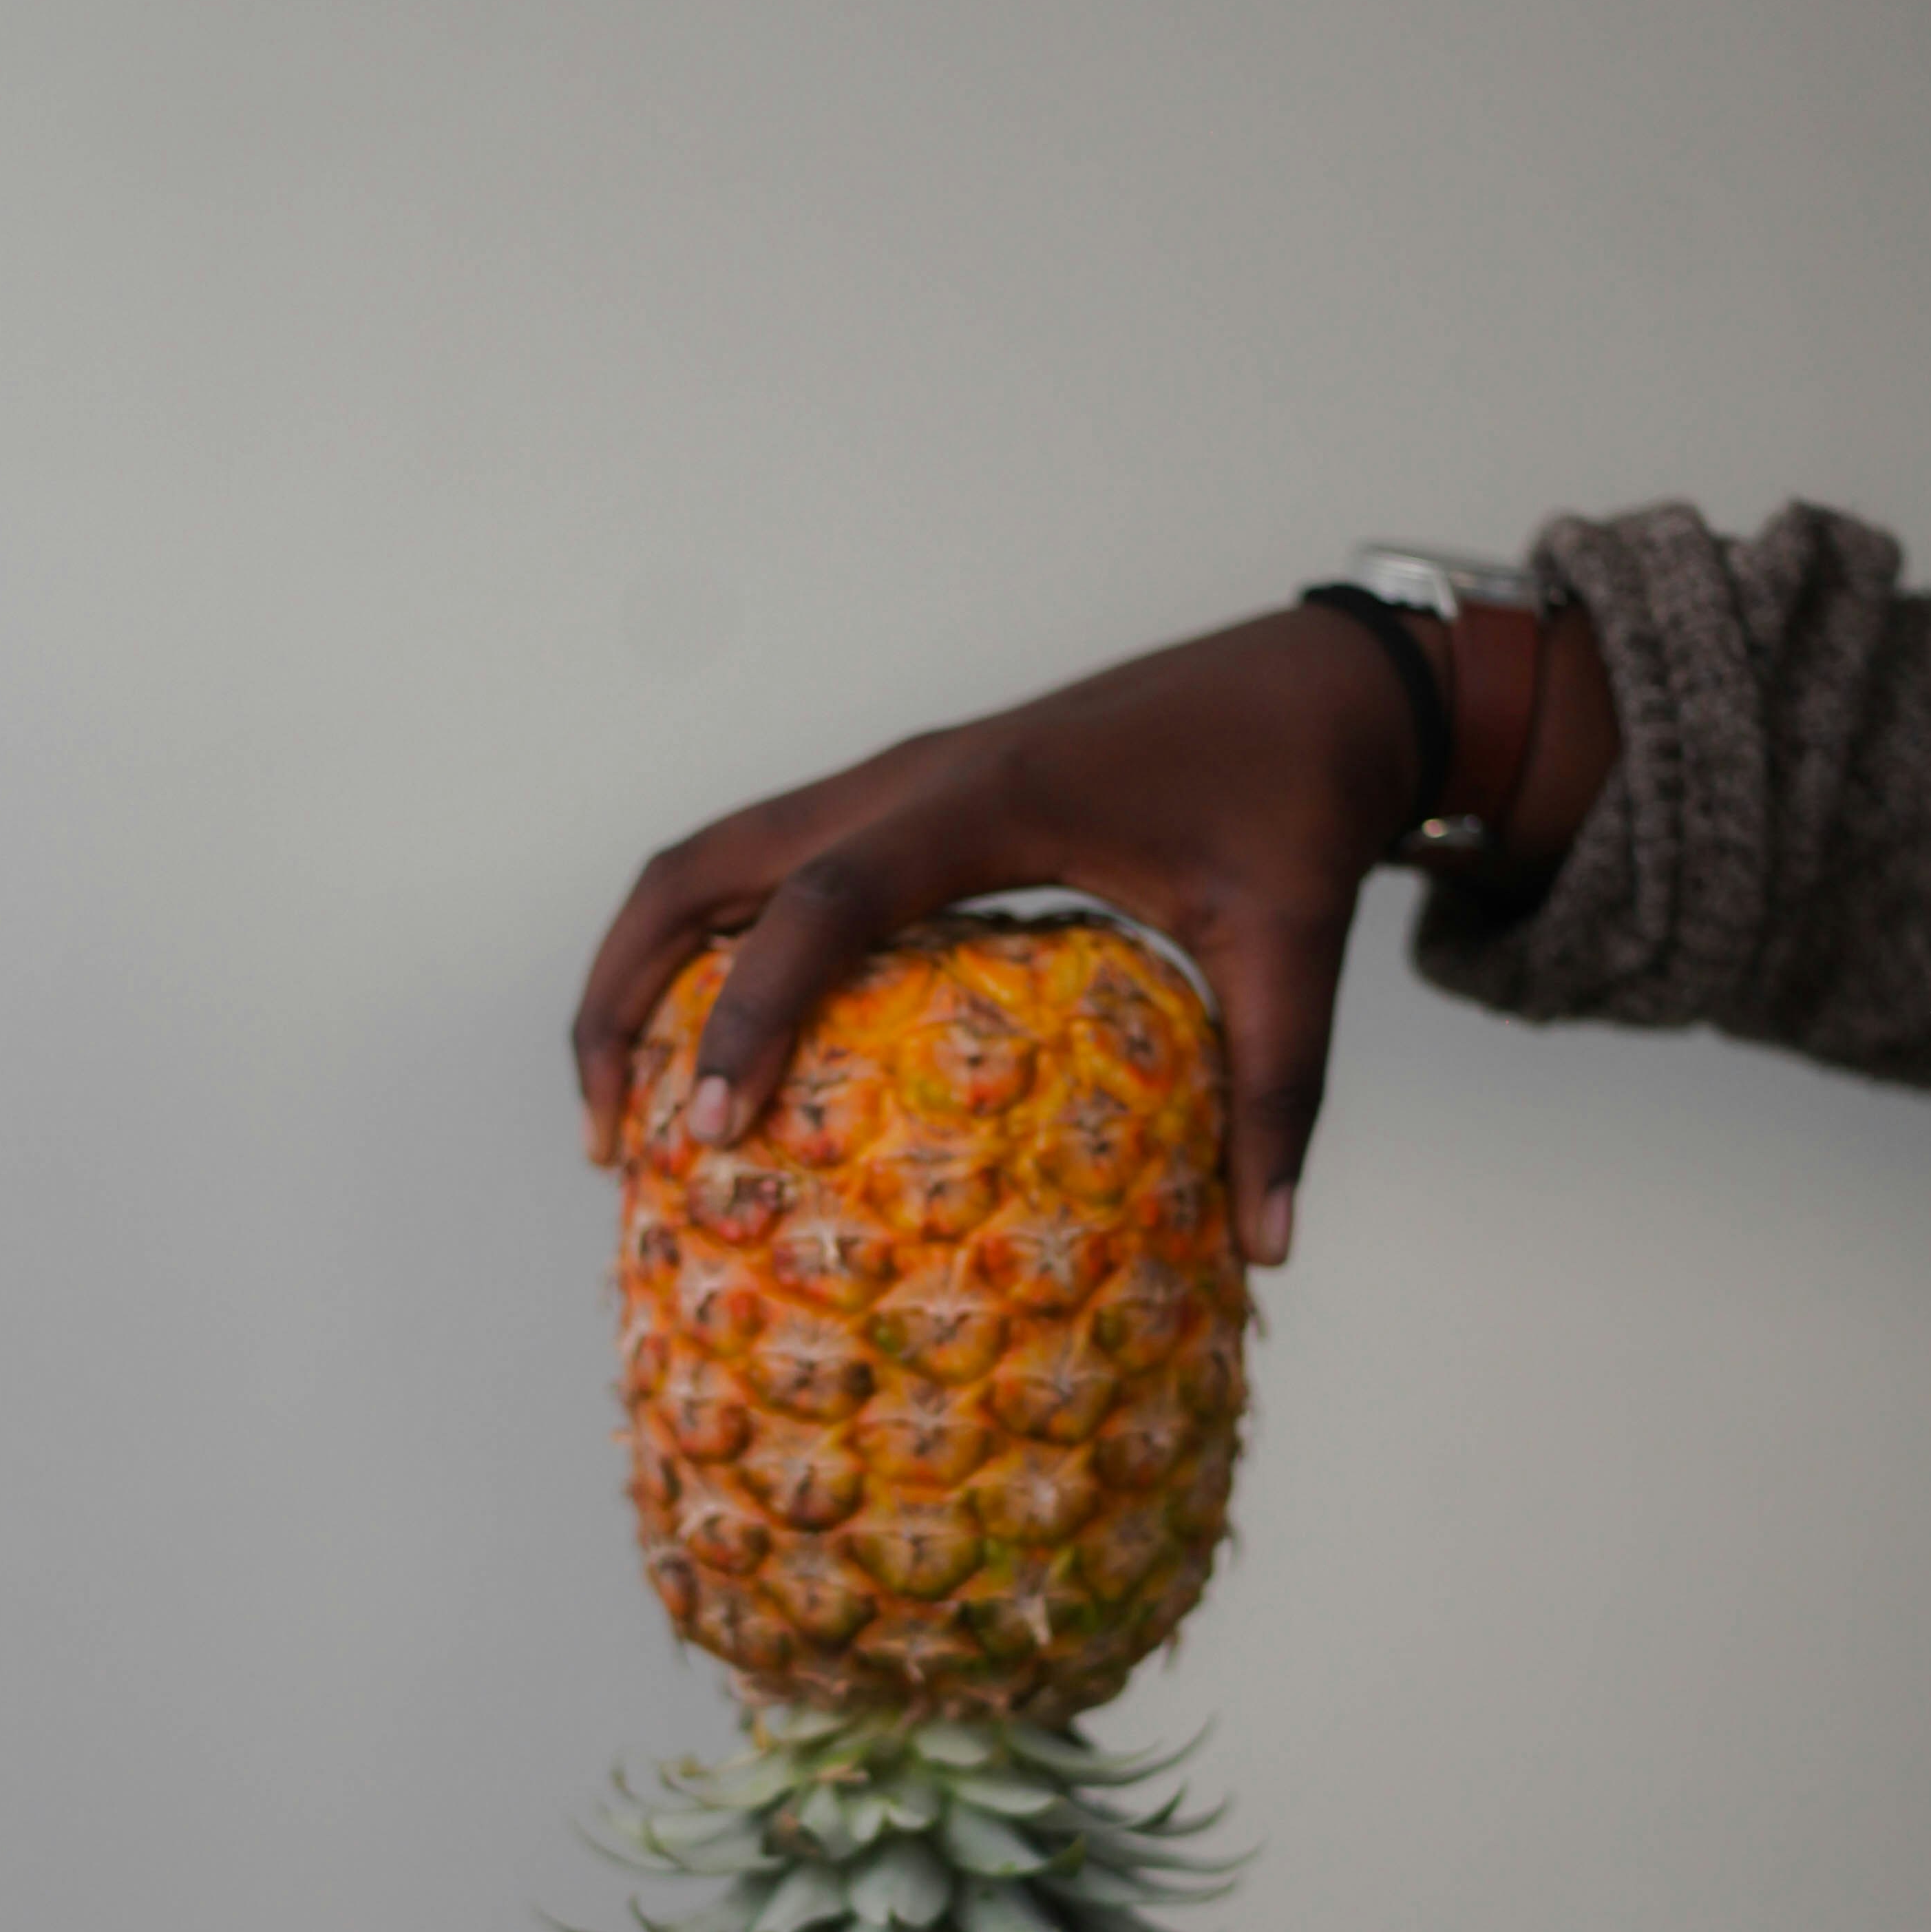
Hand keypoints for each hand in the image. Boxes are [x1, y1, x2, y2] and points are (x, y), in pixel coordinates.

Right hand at [572, 598, 1615, 1263]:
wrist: (1321, 680)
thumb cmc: (1302, 800)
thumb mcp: (1297, 942)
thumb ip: (1278, 1090)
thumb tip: (1268, 1251)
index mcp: (990, 799)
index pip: (825, 900)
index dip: (750, 1008)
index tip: (707, 1129)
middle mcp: (913, 776)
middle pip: (696, 867)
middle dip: (619, 996)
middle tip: (609, 1148)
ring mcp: (897, 778)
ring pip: (709, 858)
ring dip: (638, 970)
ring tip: (629, 1120)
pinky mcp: (908, 796)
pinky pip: (765, 864)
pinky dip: (709, 948)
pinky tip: (721, 1052)